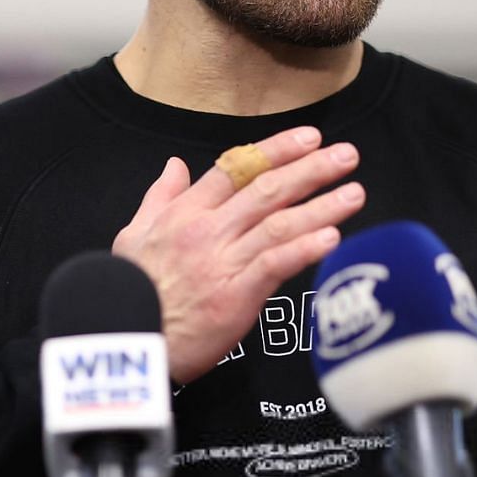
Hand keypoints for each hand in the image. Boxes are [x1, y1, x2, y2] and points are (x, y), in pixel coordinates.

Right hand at [112, 127, 363, 382]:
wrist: (122, 339)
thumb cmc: (128, 291)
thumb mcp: (132, 235)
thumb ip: (158, 197)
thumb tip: (174, 164)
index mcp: (185, 213)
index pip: (237, 169)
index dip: (276, 150)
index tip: (309, 137)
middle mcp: (208, 230)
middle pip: (266, 189)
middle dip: (311, 169)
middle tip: (347, 155)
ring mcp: (223, 262)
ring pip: (279, 223)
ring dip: (321, 206)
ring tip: (354, 192)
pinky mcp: (235, 296)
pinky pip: (275, 264)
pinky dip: (304, 248)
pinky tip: (332, 237)